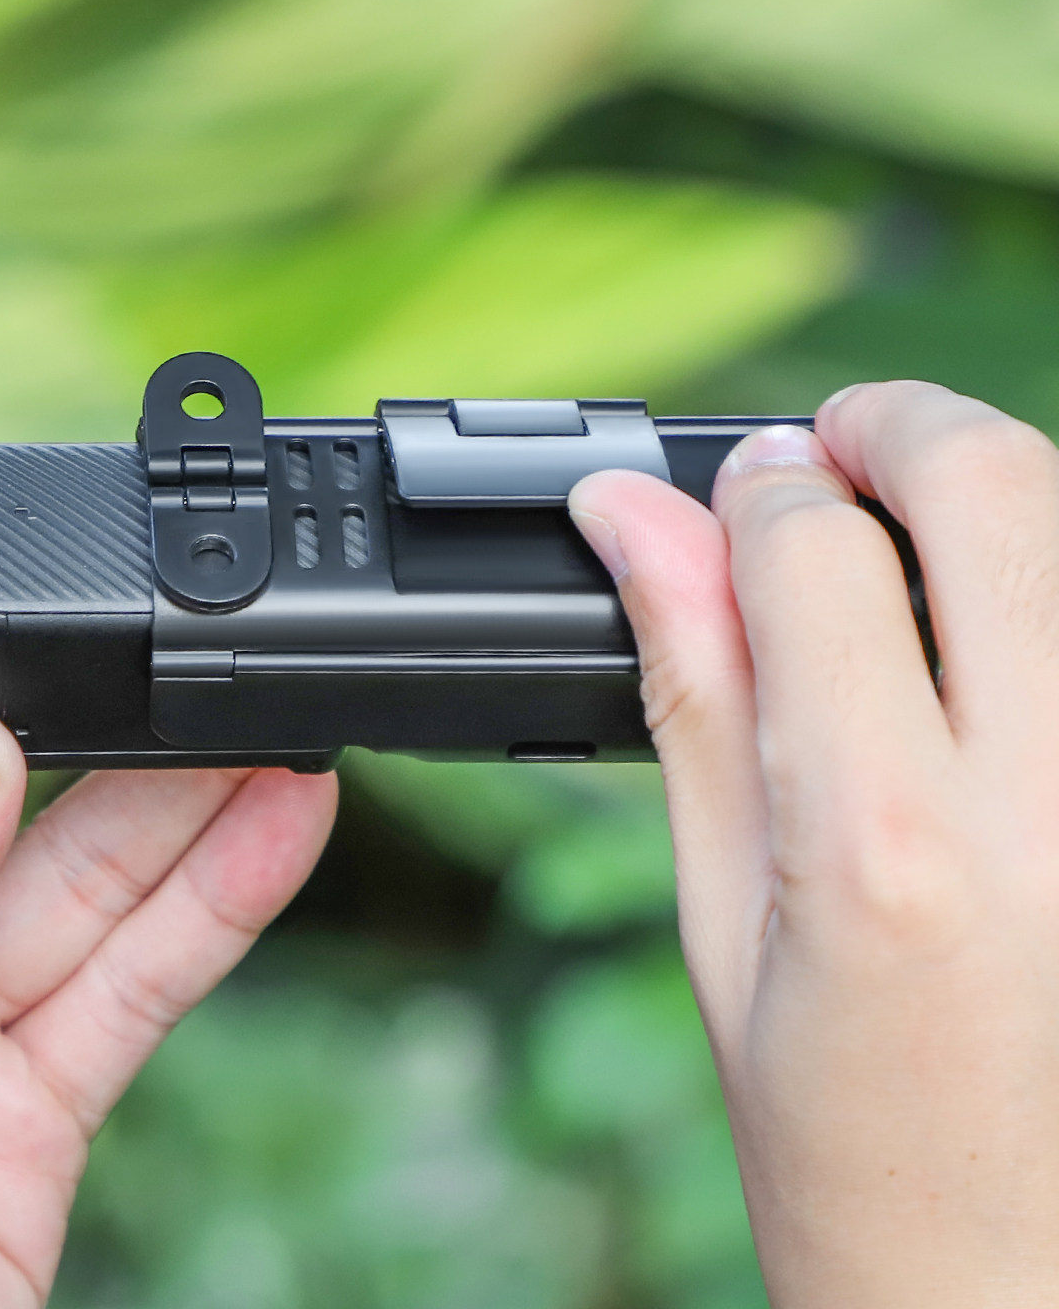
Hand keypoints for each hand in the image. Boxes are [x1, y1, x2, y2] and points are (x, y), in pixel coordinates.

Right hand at [569, 382, 1058, 1305]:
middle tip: (832, 458)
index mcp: (887, 846)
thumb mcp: (724, 925)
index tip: (722, 494)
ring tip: (915, 559)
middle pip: (998, 483)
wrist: (1034, 1301)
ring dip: (995, 498)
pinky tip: (998, 650)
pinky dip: (1050, 601)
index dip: (747, 489)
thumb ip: (695, 693)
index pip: (811, 549)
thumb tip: (633, 529)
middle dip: (894, 429)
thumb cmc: (860, 1157)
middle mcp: (1057, 809)